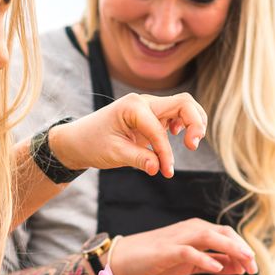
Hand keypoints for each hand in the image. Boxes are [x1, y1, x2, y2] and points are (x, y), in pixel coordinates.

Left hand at [48, 92, 206, 178]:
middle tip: (193, 146)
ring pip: (184, 106)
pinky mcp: (152, 116)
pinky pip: (177, 114)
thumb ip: (138, 159)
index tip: (166, 173)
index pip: (159, 130)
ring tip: (192, 143)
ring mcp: (150, 107)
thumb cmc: (93, 144)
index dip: (166, 153)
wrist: (78, 140)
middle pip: (184, 103)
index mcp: (133, 107)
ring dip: (195, 122)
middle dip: (195, 123)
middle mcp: (144, 102)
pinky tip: (181, 136)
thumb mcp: (114, 154)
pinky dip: (186, 123)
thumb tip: (158, 168)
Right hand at [109, 219, 257, 274]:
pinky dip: (205, 259)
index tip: (254, 267)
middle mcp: (191, 229)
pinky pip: (190, 252)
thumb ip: (214, 262)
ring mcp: (179, 238)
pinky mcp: (167, 250)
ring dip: (231, 250)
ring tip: (245, 264)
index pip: (228, 235)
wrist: (126, 259)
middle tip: (254, 268)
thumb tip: (240, 267)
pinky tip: (217, 269)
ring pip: (211, 237)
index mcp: (198, 231)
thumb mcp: (192, 263)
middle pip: (224, 233)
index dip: (243, 249)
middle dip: (242, 249)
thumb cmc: (159, 260)